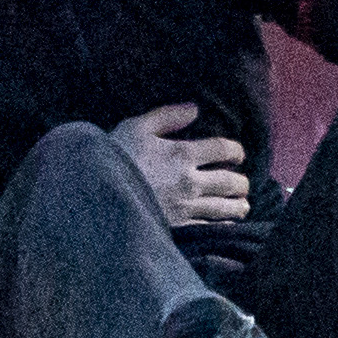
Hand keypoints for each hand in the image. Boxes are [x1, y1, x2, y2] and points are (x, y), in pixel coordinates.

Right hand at [115, 102, 252, 225]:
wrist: (94, 194)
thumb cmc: (113, 157)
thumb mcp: (136, 127)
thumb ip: (167, 116)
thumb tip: (194, 109)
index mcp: (182, 154)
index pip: (222, 149)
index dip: (236, 150)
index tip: (238, 154)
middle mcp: (189, 181)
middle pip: (229, 182)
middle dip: (241, 183)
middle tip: (243, 184)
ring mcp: (184, 206)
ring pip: (223, 208)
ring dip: (238, 206)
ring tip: (244, 206)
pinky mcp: (176, 226)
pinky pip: (205, 228)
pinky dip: (220, 227)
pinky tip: (224, 226)